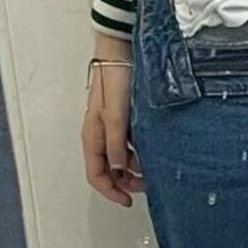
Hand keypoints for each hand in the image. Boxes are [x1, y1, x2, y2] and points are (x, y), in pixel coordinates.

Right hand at [81, 43, 142, 207]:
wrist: (121, 48)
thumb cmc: (114, 76)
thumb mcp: (115, 113)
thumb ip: (116, 142)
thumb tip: (118, 169)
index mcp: (93, 135)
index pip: (96, 174)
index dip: (110, 191)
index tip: (127, 200)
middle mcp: (100, 132)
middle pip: (109, 167)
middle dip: (126, 180)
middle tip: (147, 184)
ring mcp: (112, 123)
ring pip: (121, 154)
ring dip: (134, 165)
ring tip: (155, 166)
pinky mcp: (124, 113)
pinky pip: (129, 139)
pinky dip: (139, 148)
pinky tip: (154, 146)